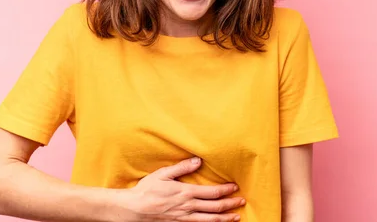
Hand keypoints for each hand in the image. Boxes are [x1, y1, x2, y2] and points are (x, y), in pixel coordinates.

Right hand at [120, 157, 244, 220]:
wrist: (134, 209)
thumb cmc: (147, 190)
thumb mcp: (163, 174)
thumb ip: (182, 167)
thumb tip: (198, 160)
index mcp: (185, 192)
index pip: (212, 192)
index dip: (225, 190)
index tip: (235, 187)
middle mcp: (188, 206)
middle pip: (215, 208)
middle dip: (230, 204)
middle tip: (241, 201)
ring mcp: (184, 217)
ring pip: (210, 220)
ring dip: (225, 218)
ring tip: (236, 216)